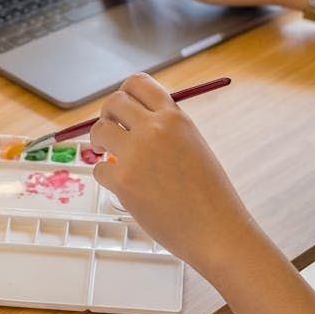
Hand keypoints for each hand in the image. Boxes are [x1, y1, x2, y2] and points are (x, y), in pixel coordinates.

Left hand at [89, 73, 261, 271]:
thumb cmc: (209, 194)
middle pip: (113, 103)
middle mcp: (154, 129)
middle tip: (109, 132)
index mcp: (174, 117)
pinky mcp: (123, 180)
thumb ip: (166, 128)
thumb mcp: (193, 144)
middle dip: (106, 116)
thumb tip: (133, 118)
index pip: (138, 83)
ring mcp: (136, 153)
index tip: (120, 108)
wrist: (216, 230)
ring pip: (98, 132)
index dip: (124, 94)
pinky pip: (99, 169)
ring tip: (107, 154)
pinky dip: (106, 176)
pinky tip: (122, 186)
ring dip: (98, 142)